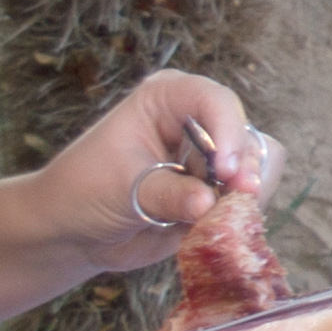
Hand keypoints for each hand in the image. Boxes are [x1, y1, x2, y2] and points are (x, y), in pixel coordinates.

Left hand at [40, 70, 258, 277]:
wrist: (73, 232)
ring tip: (221, 217)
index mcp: (168, 98)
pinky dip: (240, 214)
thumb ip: (167, 194)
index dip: (228, 132)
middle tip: (236, 199)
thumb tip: (208, 204)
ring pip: (257, 167)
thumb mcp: (121, 189)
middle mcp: (197, 121)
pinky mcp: (217, 191)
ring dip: (246, 195)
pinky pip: (249, 199)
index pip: (215, 101)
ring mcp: (210, 157)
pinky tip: (214, 226)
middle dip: (244, 170)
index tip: (226, 172)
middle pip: (245, 135)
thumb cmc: (83, 193)